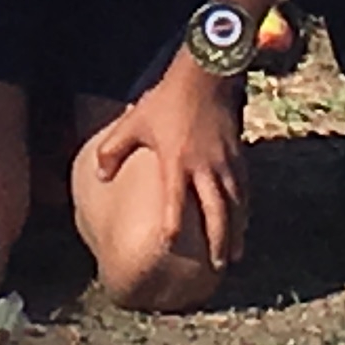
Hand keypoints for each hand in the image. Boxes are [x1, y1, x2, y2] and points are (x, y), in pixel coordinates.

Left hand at [85, 57, 248, 271]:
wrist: (204, 76)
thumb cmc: (166, 100)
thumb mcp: (134, 122)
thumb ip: (114, 150)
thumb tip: (99, 176)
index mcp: (176, 162)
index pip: (174, 201)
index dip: (172, 224)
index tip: (170, 246)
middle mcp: (204, 168)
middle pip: (216, 212)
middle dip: (218, 242)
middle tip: (219, 268)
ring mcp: (225, 163)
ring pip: (236, 205)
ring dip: (236, 231)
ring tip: (235, 255)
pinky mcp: (238, 155)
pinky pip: (244, 189)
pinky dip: (245, 209)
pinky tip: (244, 221)